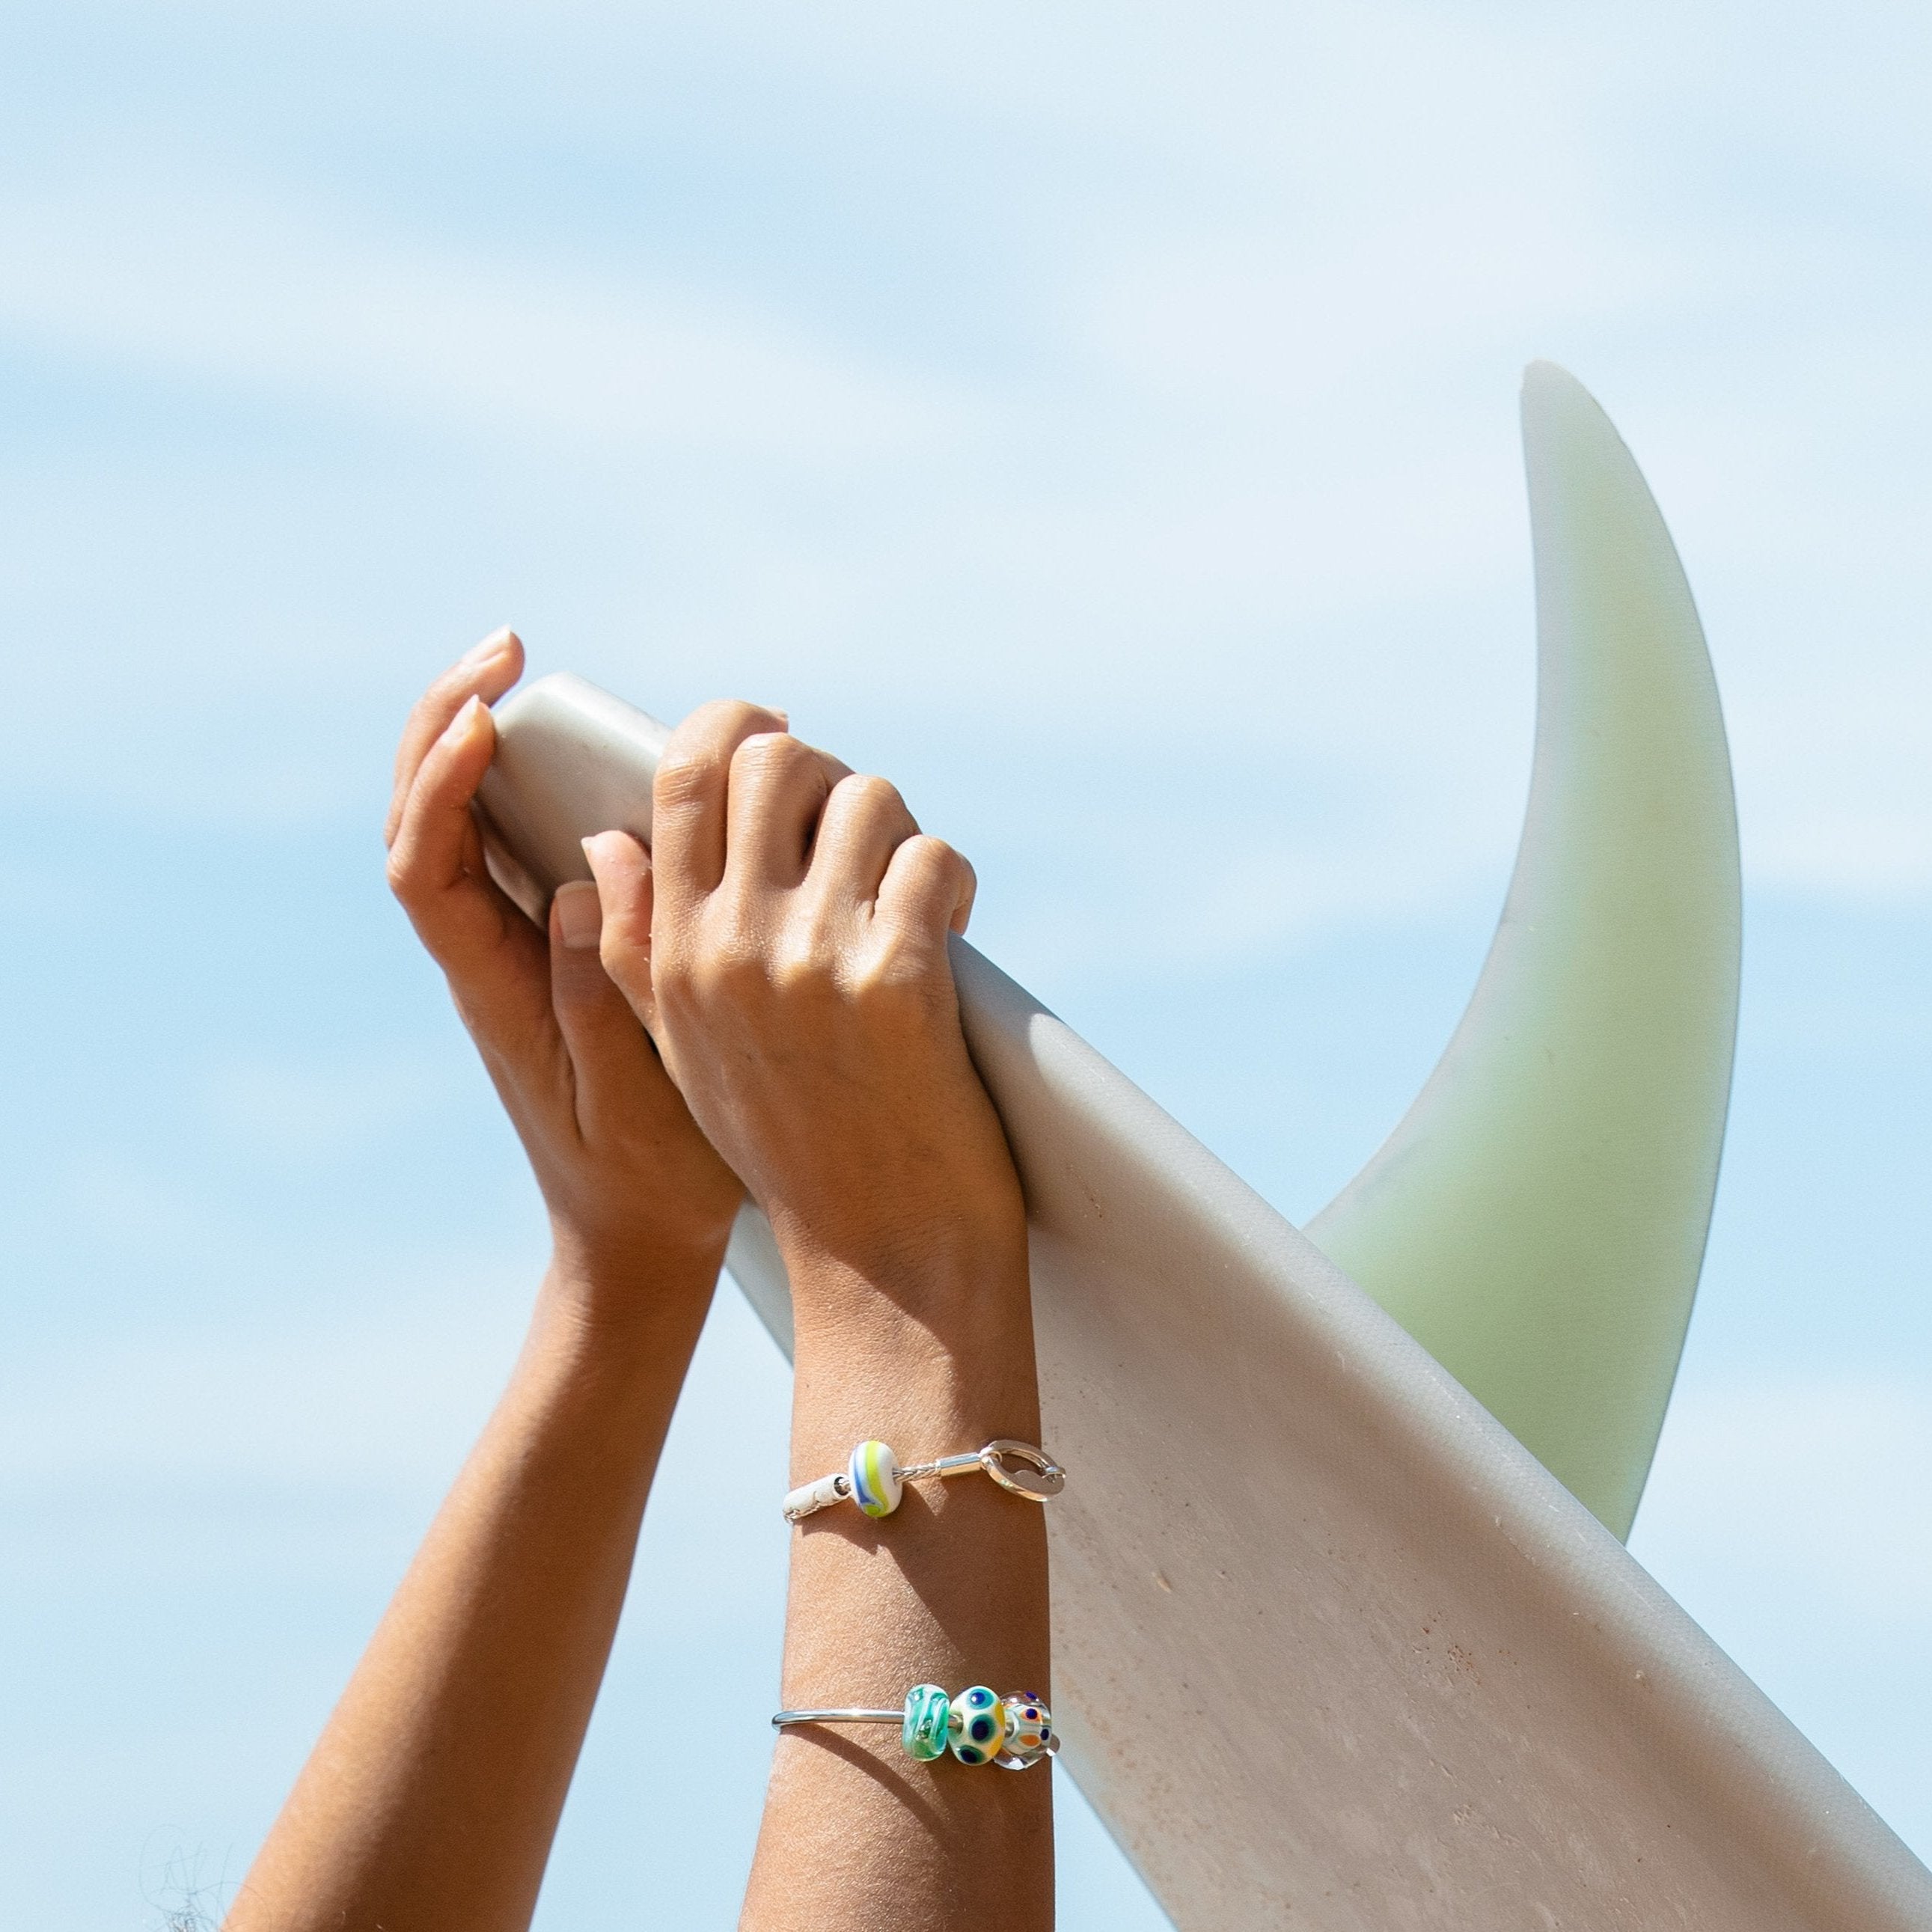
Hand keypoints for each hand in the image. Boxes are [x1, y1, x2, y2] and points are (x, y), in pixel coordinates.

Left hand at [385, 634, 742, 1309]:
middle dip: (445, 722)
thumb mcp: (632, 1102)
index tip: (485, 719)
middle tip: (506, 647)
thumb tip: (578, 877)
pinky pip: (520, 846)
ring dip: (476, 736)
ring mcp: (514, 949)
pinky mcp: (553, 948)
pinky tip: (580, 746)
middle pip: (421, 821)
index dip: (437, 784)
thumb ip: (599, 994)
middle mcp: (487, 957)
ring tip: (522, 667)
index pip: (424, 867)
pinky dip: (534, 782)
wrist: (637, 1239)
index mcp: (489, 992)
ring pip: (462, 824)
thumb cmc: (644, 1181)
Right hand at [582, 701, 1025, 1321]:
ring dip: (904, 835)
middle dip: (833, 776)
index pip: (684, 775)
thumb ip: (640, 947)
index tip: (784, 737)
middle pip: (777, 760)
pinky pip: (933, 859)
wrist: (885, 1262)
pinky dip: (954, 883)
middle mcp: (729, 948)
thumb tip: (606, 839)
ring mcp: (812, 964)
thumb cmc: (796, 1150)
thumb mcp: (687, 1053)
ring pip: (870, 799)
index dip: (737, 726)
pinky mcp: (898, 984)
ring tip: (911, 896)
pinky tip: (952, 932)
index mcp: (672, 954)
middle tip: (865, 832)